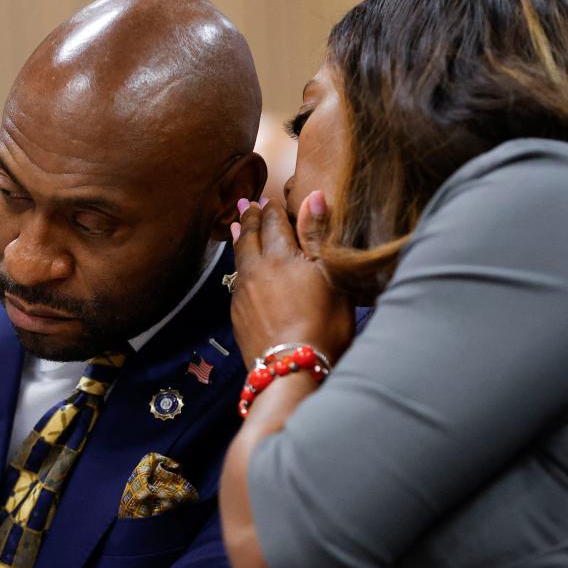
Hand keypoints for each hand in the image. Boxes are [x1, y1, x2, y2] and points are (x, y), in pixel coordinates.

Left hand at [229, 192, 353, 367]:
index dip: (274, 209)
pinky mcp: (237, 315)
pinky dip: (239, 267)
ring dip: (241, 239)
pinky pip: (236, 281)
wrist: (290, 371)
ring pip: (239, 258)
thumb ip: (317, 235)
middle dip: (252, 219)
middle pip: (251, 236)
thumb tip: (314, 196)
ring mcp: (243, 293)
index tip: (270, 199)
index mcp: (280, 255)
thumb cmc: (322, 324)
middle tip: (249, 205)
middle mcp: (256, 269)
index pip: (274, 222)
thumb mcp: (331, 275)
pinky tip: (242, 271)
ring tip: (239, 227)